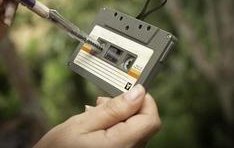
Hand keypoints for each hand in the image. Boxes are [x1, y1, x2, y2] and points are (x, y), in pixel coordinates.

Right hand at [34, 85, 160, 147]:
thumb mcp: (82, 123)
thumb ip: (113, 109)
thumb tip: (138, 93)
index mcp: (119, 146)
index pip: (151, 120)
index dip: (145, 100)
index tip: (129, 90)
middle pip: (145, 124)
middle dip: (130, 106)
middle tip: (104, 102)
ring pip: (137, 129)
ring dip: (122, 115)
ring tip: (98, 112)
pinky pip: (128, 137)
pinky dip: (118, 126)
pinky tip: (100, 124)